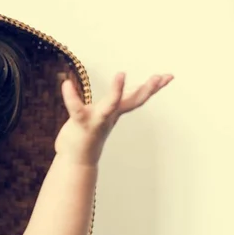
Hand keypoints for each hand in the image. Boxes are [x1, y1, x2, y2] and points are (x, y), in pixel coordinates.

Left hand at [54, 72, 173, 163]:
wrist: (77, 160)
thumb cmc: (88, 135)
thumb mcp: (106, 115)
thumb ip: (114, 103)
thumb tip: (124, 92)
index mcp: (115, 112)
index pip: (136, 97)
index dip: (151, 87)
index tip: (167, 76)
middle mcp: (110, 116)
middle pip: (133, 100)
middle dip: (148, 89)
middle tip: (162, 77)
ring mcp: (97, 120)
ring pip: (110, 105)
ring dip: (117, 91)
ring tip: (121, 74)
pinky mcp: (81, 124)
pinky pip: (76, 109)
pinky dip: (71, 96)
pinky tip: (66, 84)